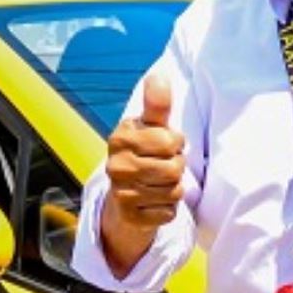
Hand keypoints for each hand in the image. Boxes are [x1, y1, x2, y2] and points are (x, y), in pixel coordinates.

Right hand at [100, 73, 184, 275]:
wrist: (125, 200)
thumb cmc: (145, 155)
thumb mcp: (151, 128)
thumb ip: (157, 105)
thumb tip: (158, 75)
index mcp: (121, 137)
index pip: (171, 140)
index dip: (176, 144)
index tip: (164, 146)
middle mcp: (115, 164)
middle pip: (174, 167)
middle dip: (177, 168)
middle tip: (162, 168)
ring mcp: (120, 192)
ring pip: (173, 191)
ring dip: (174, 189)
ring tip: (159, 184)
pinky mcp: (129, 217)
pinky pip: (168, 213)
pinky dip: (168, 209)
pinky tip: (153, 203)